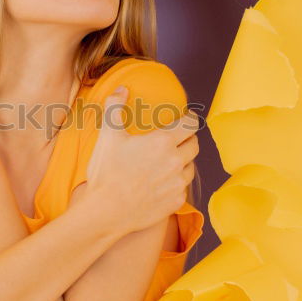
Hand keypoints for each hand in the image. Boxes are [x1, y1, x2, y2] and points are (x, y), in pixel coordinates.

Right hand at [82, 85, 200, 235]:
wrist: (106, 211)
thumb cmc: (107, 172)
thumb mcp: (108, 135)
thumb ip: (115, 107)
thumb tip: (121, 89)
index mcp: (164, 142)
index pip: (191, 124)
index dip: (190, 119)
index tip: (186, 118)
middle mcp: (177, 161)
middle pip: (194, 144)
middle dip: (188, 139)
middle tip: (177, 139)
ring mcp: (178, 183)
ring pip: (191, 166)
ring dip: (184, 161)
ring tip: (170, 161)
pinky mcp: (176, 201)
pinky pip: (183, 187)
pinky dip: (176, 182)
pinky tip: (163, 182)